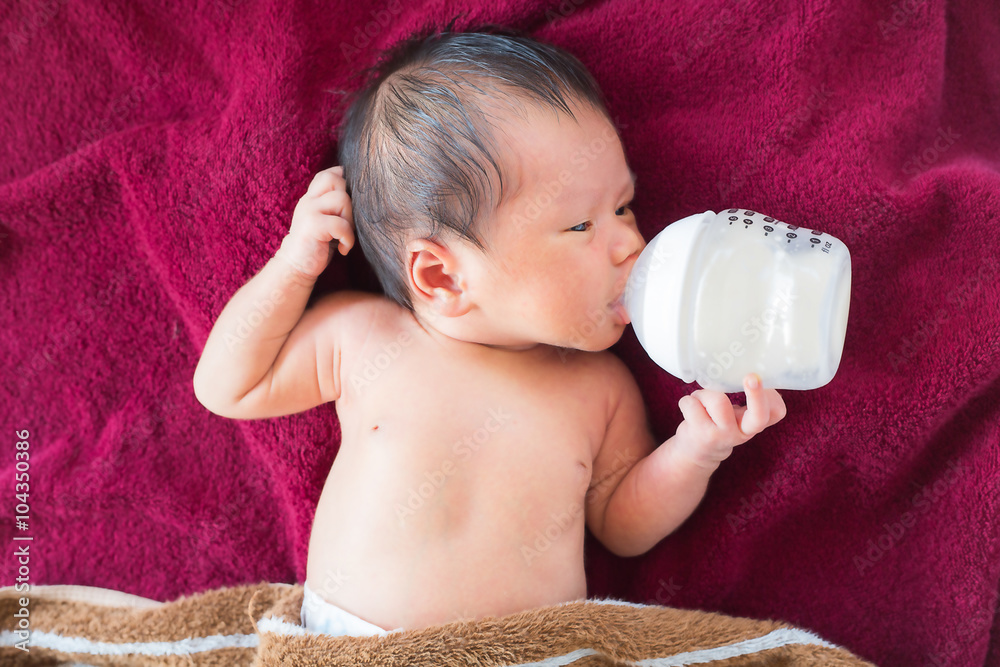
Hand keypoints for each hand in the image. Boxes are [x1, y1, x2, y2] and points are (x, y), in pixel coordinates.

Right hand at [277, 165, 354, 278]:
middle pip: (337, 181)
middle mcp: (308, 201)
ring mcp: (309, 211)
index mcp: (311, 198)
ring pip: (342, 200)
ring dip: (350, 222)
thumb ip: (333, 203)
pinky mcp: (313, 226)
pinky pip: (341, 224)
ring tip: (343, 237)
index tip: (346, 204)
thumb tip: (351, 183)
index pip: (327, 175)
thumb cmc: (316, 245)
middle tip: (345, 223)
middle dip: (349, 203)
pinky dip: (347, 239)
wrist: (296, 267)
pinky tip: (342, 249)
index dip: (342, 183)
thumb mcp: (324, 219)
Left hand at [670, 374, 786, 471]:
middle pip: (758, 414)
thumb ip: (749, 400)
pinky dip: (687, 402)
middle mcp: (743, 431)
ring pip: (717, 400)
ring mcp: (723, 435)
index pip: (776, 412)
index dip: (773, 397)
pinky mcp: (702, 435)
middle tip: (752, 377)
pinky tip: (690, 409)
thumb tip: (755, 369)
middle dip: (756, 394)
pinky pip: (692, 405)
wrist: (699, 451)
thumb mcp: (740, 416)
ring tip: (700, 400)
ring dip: (703, 394)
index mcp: (755, 422)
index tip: (764, 381)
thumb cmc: (721, 423)